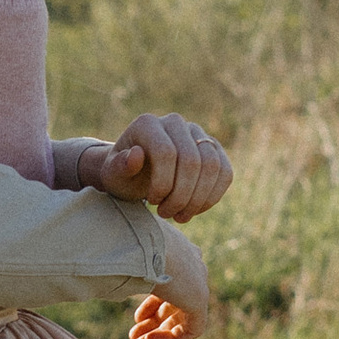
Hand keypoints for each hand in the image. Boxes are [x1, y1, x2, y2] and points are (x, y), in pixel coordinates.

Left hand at [78, 111, 231, 220]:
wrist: (136, 174)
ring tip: (180, 216)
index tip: (152, 202)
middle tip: (166, 214)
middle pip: (192, 161)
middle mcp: (175, 122)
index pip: (166, 152)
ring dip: (198, 199)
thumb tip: (137, 154)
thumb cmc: (122, 175)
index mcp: (148, 124)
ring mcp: (197, 133)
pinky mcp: (213, 149)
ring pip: (213, 167)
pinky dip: (212, 196)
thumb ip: (120, 166)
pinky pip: (225, 173)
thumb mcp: (113, 175)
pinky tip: (194, 210)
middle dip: (181, 196)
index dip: (163, 183)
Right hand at [129, 224, 210, 338]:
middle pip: (176, 303)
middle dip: (154, 323)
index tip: (137, 318)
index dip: (151, 305)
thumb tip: (102, 281)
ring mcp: (197, 281)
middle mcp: (191, 265)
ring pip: (183, 317)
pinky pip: (192, 329)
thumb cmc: (122, 246)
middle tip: (133, 338)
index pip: (170, 283)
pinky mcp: (200, 299)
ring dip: (159, 334)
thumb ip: (122, 269)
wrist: (139, 243)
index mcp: (176, 251)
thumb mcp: (121, 256)